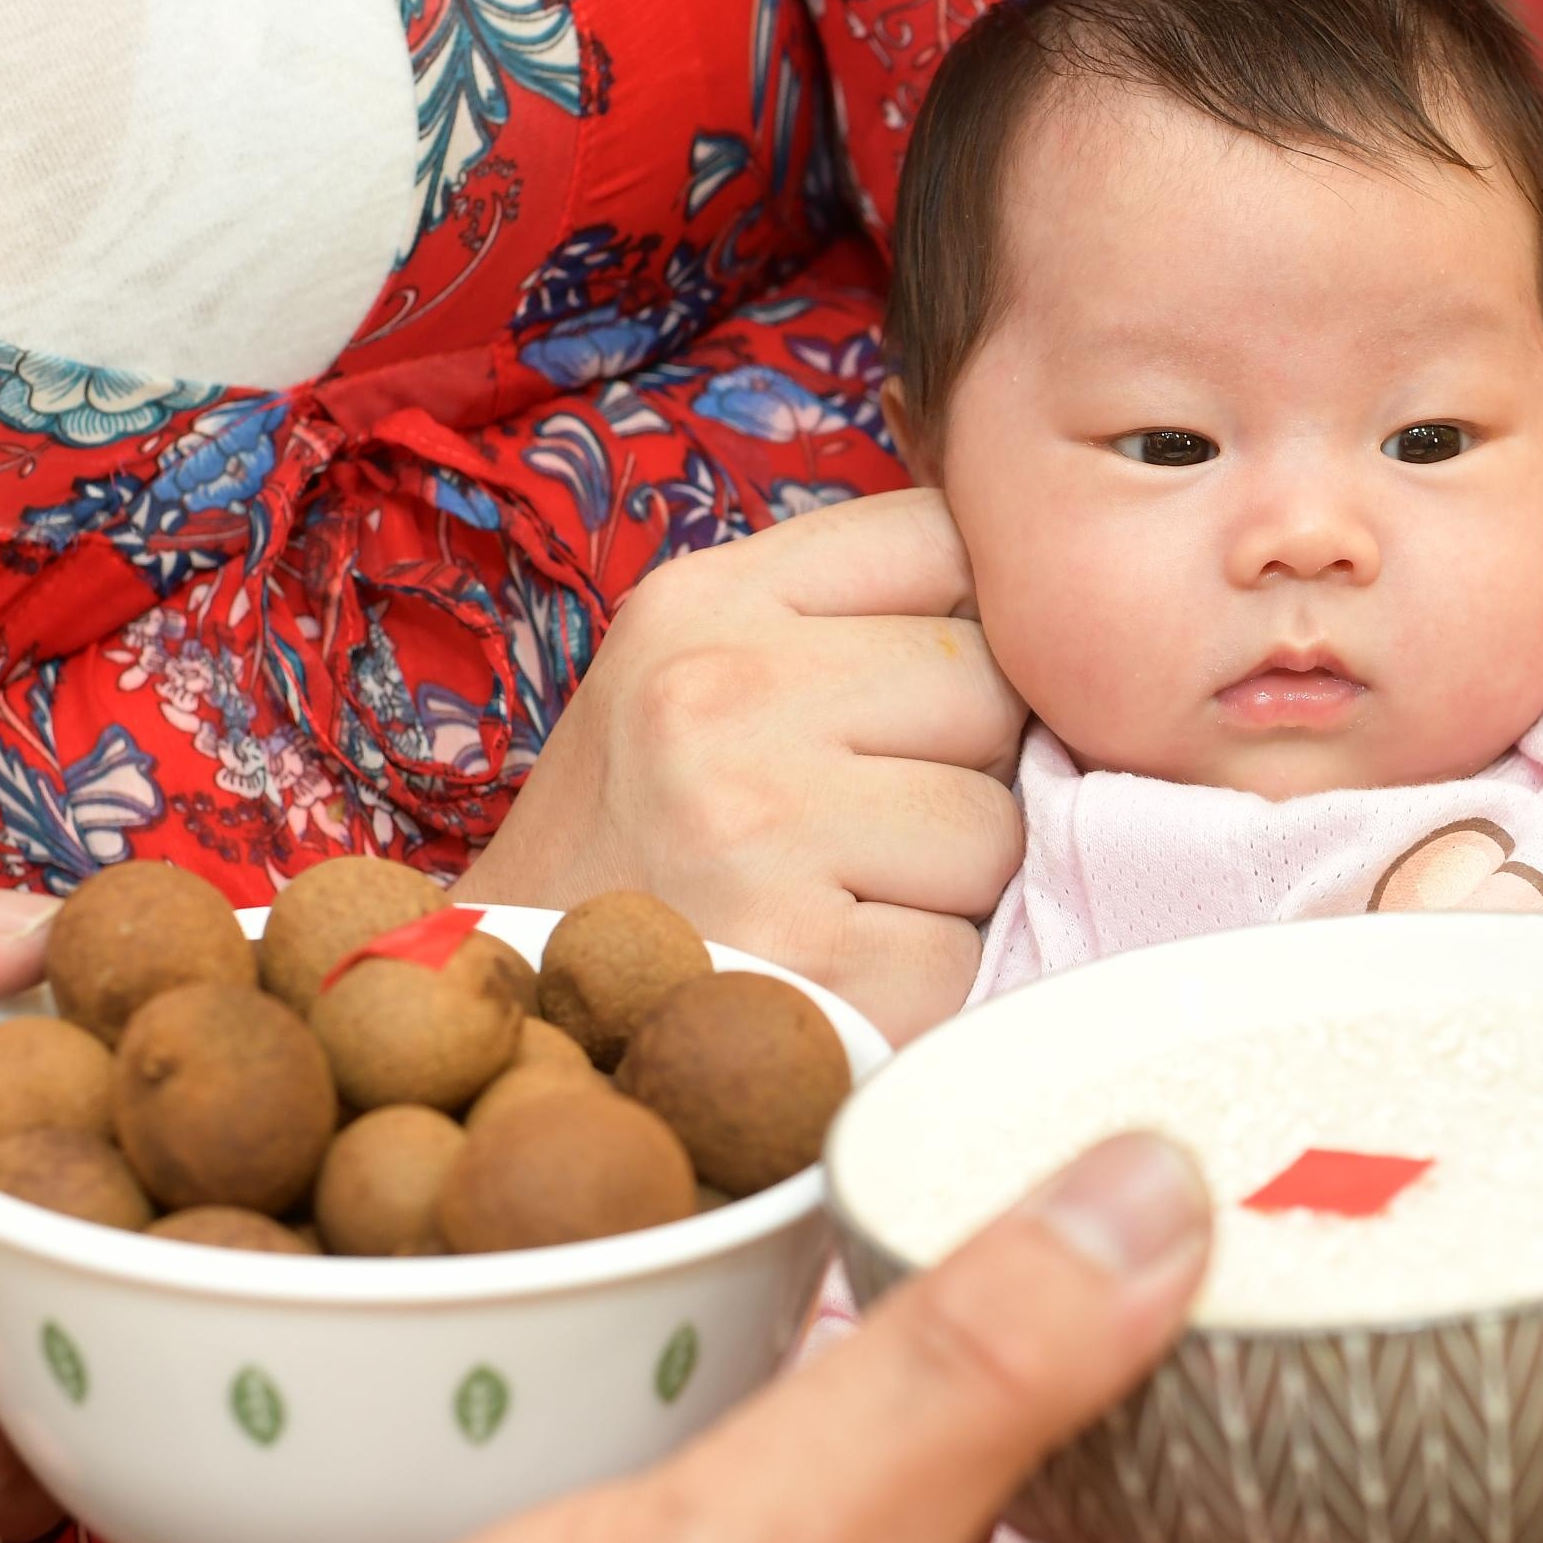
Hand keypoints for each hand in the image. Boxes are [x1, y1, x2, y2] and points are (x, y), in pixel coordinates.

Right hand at [461, 487, 1026, 1038]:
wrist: (520, 1006)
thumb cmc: (637, 836)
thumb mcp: (687, 670)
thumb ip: (835, 616)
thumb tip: (1022, 608)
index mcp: (701, 604)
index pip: (937, 536)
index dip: (968, 617)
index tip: (916, 692)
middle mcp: (722, 696)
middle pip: (989, 687)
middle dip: (962, 764)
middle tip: (866, 816)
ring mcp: (759, 830)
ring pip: (995, 827)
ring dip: (946, 882)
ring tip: (843, 894)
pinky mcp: (806, 961)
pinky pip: (958, 953)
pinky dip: (916, 981)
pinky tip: (833, 970)